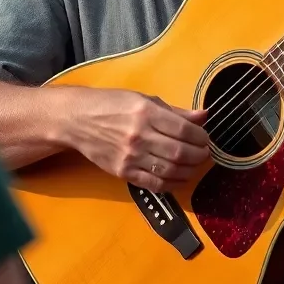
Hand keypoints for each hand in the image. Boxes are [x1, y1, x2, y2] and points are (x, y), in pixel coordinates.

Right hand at [68, 87, 210, 191]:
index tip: (205, 138)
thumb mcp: (144, 99)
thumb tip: (203, 116)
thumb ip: (175, 111)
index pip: (184, 129)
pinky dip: (172, 184)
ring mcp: (131, 156)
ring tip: (194, 165)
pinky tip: (179, 178)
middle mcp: (140, 135)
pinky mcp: (123, 172)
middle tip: (204, 154)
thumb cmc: (112, 105)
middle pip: (180, 152)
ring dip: (189, 171)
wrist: (78, 119)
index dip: (201, 137)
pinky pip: (154, 184)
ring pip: (170, 170)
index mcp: (146, 113)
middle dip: (199, 155)